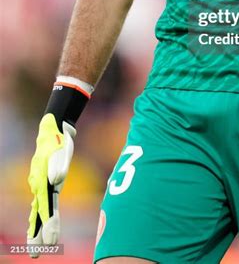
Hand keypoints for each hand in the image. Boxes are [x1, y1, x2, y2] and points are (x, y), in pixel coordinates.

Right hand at [27, 113, 75, 256]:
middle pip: (38, 214)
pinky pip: (41, 204)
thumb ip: (59, 165)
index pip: (45, 207)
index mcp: (42, 180)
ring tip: (35, 248)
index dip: (47, 223)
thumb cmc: (57, 140)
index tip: (50, 240)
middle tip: (35, 254)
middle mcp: (38, 185)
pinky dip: (38, 218)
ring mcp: (39, 184)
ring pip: (38, 211)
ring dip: (36, 230)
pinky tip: (36, 228)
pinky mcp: (45, 183)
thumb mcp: (60, 151)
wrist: (51, 130)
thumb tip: (56, 180)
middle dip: (37, 234)